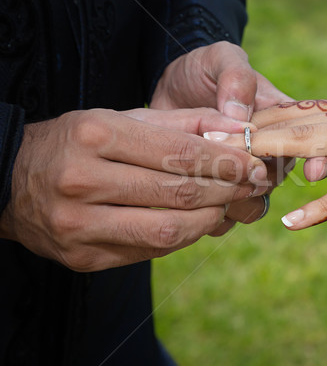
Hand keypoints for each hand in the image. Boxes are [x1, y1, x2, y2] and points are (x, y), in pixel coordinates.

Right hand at [0, 108, 267, 270]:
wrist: (11, 180)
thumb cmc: (76, 141)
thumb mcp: (120, 117)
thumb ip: (180, 122)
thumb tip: (236, 131)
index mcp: (95, 135)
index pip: (179, 153)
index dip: (226, 161)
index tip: (255, 163)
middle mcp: (83, 181)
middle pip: (179, 193)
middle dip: (228, 190)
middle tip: (253, 184)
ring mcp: (79, 225)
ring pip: (169, 231)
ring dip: (211, 218)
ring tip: (229, 203)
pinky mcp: (83, 257)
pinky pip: (149, 252)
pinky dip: (182, 236)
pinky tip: (197, 220)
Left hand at [152, 41, 326, 227]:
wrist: (171, 89)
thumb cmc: (204, 69)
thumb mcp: (220, 59)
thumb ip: (235, 79)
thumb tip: (242, 118)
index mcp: (280, 120)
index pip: (311, 141)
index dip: (320, 159)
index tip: (314, 172)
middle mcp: (269, 151)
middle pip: (279, 177)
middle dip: (263, 181)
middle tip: (236, 173)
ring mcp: (244, 173)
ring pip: (256, 202)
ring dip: (239, 200)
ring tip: (213, 185)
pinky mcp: (219, 190)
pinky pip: (226, 215)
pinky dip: (216, 214)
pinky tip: (197, 201)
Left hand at [217, 94, 326, 228]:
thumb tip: (310, 156)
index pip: (291, 113)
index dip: (251, 119)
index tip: (213, 123)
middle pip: (291, 127)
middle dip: (245, 134)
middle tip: (202, 137)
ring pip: (315, 149)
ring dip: (273, 158)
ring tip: (233, 166)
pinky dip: (323, 207)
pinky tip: (292, 224)